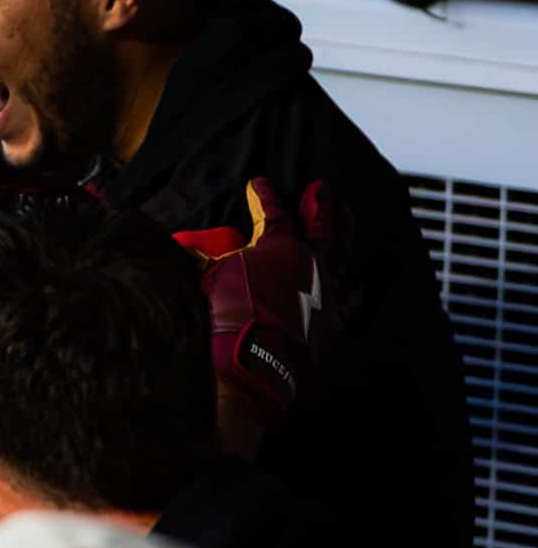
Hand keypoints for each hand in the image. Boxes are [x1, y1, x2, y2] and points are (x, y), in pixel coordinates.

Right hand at [174, 177, 345, 424]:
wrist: (254, 363)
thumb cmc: (227, 315)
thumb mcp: (207, 277)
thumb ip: (206, 258)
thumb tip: (188, 247)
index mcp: (281, 245)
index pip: (272, 211)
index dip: (263, 195)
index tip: (258, 183)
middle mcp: (312, 263)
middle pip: (324, 225)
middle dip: (321, 204)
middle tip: (323, 188)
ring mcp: (328, 292)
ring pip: (343, 256)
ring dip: (344, 235)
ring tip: (347, 219)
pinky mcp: (334, 323)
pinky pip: (351, 302)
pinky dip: (354, 292)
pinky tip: (359, 287)